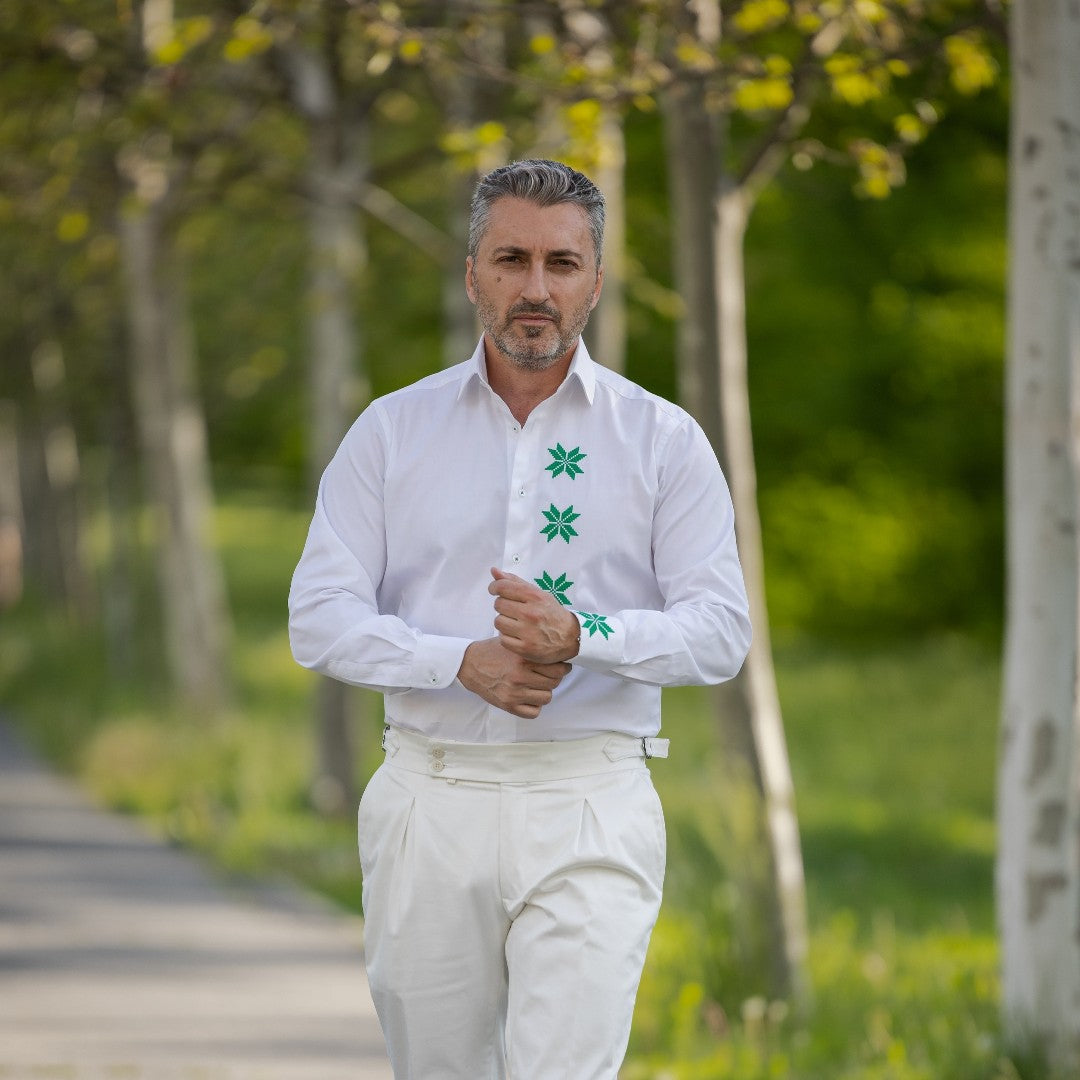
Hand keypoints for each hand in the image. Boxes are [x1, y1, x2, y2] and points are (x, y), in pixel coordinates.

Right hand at [457, 637, 571, 718]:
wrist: (469, 664)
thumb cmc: (493, 652)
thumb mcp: (513, 644)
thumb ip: (533, 649)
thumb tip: (557, 652)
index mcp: (523, 658)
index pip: (557, 668)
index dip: (562, 667)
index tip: (561, 666)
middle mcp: (520, 676)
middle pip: (554, 683)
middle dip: (554, 679)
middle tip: (548, 675)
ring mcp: (514, 692)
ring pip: (547, 698)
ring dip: (544, 692)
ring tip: (537, 685)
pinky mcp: (508, 705)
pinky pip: (534, 712)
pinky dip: (534, 705)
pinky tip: (529, 696)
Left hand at [489, 567, 580, 664]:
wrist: (571, 638)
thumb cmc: (551, 613)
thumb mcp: (538, 594)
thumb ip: (515, 582)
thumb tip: (494, 571)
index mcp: (535, 597)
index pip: (503, 587)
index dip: (494, 587)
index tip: (494, 589)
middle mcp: (531, 614)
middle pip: (498, 604)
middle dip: (503, 605)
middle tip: (513, 609)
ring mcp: (528, 632)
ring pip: (498, 622)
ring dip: (504, 622)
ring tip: (515, 623)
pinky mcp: (525, 649)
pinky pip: (502, 639)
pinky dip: (507, 637)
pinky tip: (517, 635)